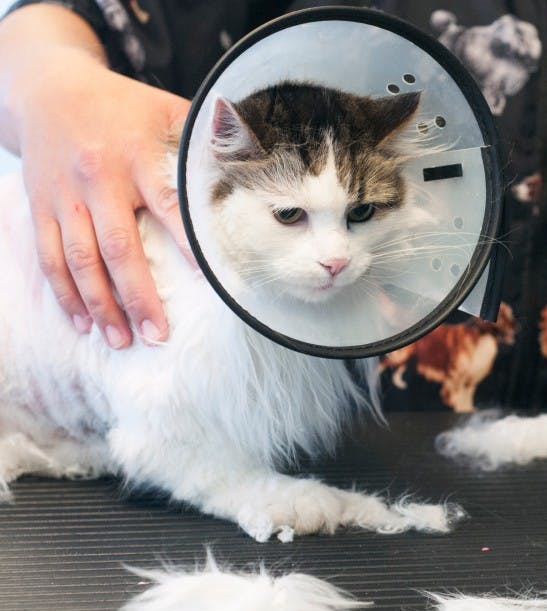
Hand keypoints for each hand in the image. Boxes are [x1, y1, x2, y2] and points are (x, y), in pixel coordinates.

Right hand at [13, 51, 190, 347]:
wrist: (46, 87)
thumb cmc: (122, 105)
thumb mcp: (166, 109)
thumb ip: (206, 138)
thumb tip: (258, 156)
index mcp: (137, 156)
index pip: (168, 206)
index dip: (188, 244)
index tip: (209, 281)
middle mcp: (98, 179)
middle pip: (119, 248)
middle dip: (138, 297)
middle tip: (159, 334)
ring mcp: (64, 196)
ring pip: (80, 260)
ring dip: (101, 305)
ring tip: (122, 340)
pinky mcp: (40, 206)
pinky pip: (49, 257)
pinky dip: (65, 293)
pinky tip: (83, 323)